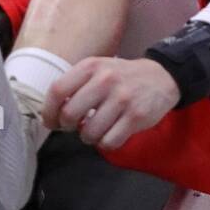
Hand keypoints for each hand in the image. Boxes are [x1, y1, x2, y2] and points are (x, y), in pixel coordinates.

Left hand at [42, 57, 180, 150]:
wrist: (161, 77)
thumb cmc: (121, 77)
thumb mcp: (98, 70)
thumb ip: (75, 86)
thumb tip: (51, 114)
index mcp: (91, 66)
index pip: (57, 90)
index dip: (49, 111)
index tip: (51, 121)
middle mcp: (105, 80)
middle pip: (70, 115)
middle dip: (68, 127)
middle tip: (75, 126)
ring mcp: (122, 98)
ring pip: (88, 133)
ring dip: (88, 137)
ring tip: (96, 128)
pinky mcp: (136, 116)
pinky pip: (109, 142)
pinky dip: (106, 143)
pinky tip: (111, 132)